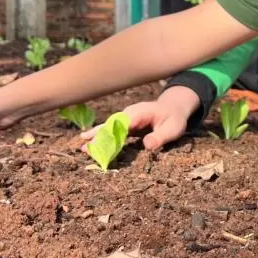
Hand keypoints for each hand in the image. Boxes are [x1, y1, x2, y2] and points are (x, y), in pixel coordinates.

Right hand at [79, 85, 199, 151]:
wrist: (173, 109)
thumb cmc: (174, 119)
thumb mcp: (173, 128)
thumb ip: (161, 137)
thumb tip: (147, 146)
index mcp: (139, 113)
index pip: (121, 124)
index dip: (111, 134)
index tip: (100, 145)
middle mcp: (128, 114)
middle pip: (110, 126)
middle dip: (98, 137)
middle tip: (84, 148)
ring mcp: (125, 119)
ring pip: (108, 128)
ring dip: (95, 138)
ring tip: (82, 148)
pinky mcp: (125, 125)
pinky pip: (111, 132)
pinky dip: (101, 138)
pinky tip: (89, 144)